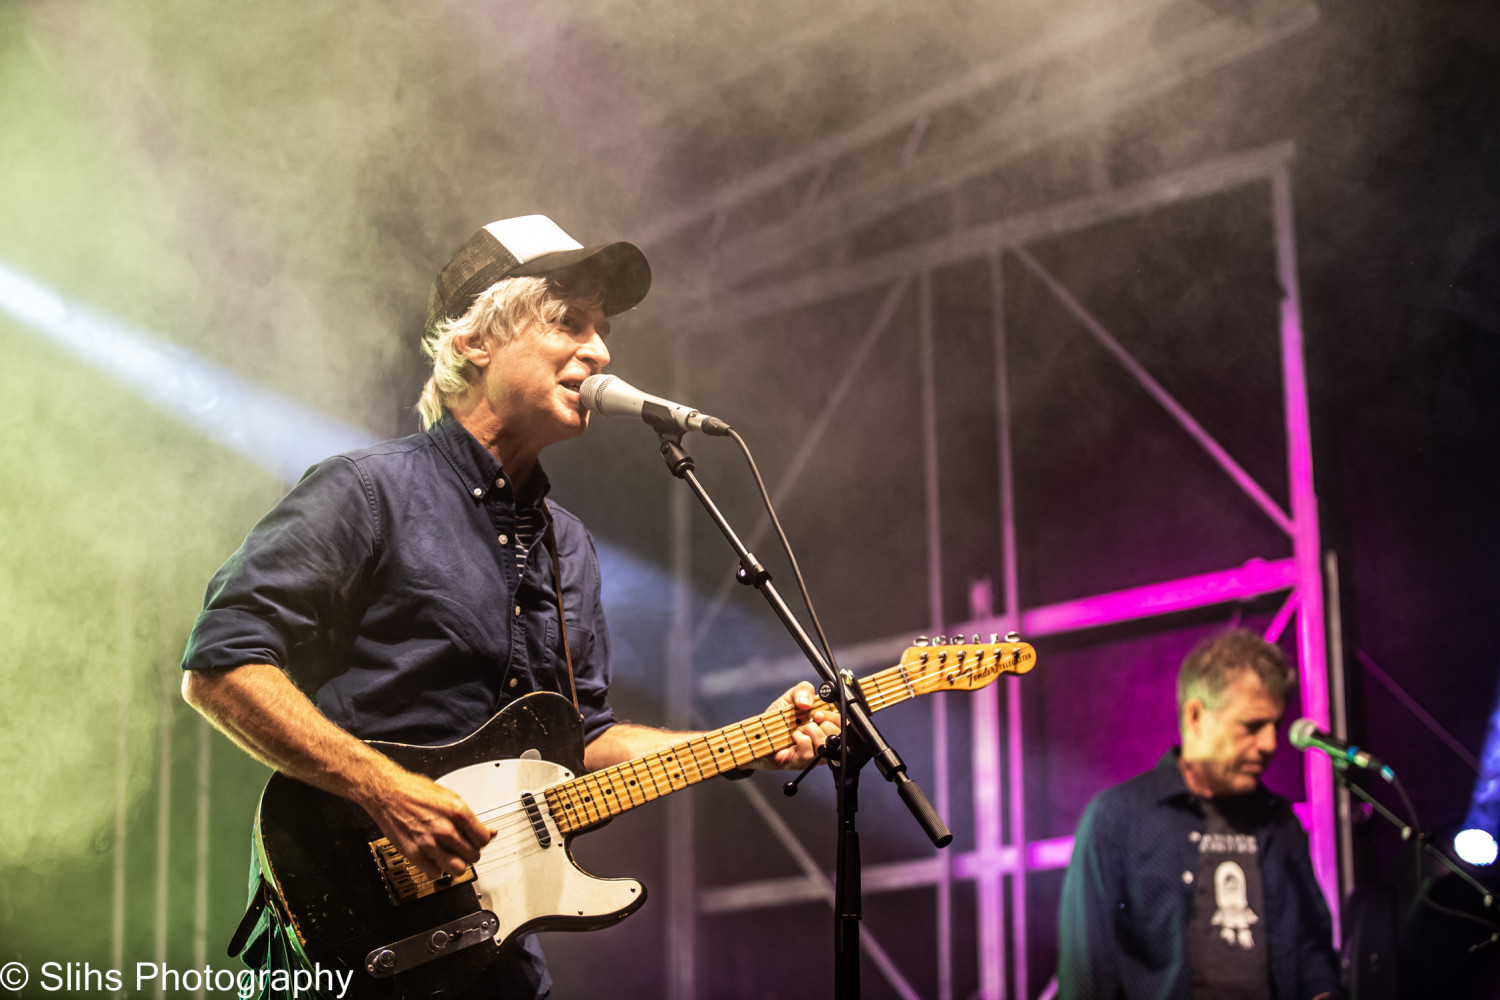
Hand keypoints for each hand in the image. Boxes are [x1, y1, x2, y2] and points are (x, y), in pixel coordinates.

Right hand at [360, 767, 493, 879]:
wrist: (388, 793)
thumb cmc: (415, 791)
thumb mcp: (450, 797)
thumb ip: (469, 818)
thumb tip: (488, 831)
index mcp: (458, 812)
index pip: (484, 840)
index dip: (480, 841)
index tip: (475, 841)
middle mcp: (446, 829)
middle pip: (473, 856)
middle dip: (469, 853)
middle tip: (462, 848)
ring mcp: (430, 843)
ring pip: (458, 869)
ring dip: (457, 865)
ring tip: (452, 857)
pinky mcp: (414, 854)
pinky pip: (435, 873)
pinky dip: (437, 869)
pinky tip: (435, 859)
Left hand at [759, 681, 840, 769]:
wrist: (756, 735)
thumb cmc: (776, 719)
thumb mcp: (790, 697)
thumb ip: (803, 690)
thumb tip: (807, 702)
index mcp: (822, 726)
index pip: (844, 725)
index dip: (835, 718)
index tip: (820, 713)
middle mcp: (820, 741)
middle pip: (839, 736)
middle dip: (826, 724)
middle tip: (813, 720)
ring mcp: (811, 754)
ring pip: (825, 746)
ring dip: (813, 732)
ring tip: (801, 728)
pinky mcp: (799, 762)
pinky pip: (809, 754)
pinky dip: (802, 741)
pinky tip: (795, 737)